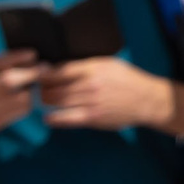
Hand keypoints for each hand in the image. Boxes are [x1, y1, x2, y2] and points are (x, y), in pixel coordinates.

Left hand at [40, 56, 178, 131]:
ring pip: (56, 102)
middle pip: (53, 88)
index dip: (43, 74)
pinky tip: (48, 117)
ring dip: (44, 102)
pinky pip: (66, 119)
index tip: (37, 75)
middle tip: (37, 89)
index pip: (59, 71)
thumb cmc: (126, 79)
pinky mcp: (92, 117)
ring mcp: (90, 102)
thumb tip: (58, 66)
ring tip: (43, 100)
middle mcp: (90, 85)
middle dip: (41, 89)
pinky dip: (53, 118)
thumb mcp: (108, 64)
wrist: (146, 99)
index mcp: (93, 68)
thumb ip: (84, 65)